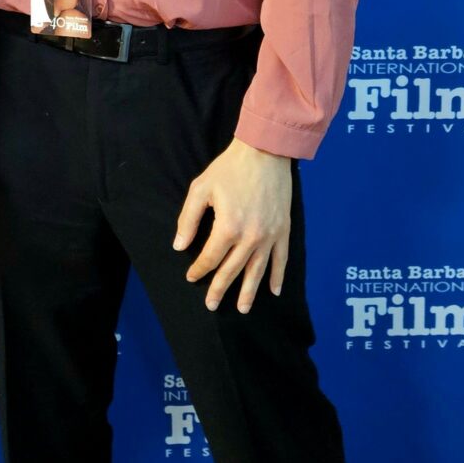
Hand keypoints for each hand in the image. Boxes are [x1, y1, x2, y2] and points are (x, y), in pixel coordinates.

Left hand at [172, 137, 291, 311]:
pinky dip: (277, 277)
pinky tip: (273, 291)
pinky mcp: (283, 230)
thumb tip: (180, 247)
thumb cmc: (229, 169)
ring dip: (249, 292)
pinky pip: (281, 260)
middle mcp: (250, 238)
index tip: (191, 277)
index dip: (199, 270)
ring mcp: (269, 236)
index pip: (210, 258)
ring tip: (242, 309)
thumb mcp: (200, 189)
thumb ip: (188, 220)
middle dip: (220, 289)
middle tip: (211, 305)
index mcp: (227, 228)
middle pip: (232, 271)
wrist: (265, 153)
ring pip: (257, 271)